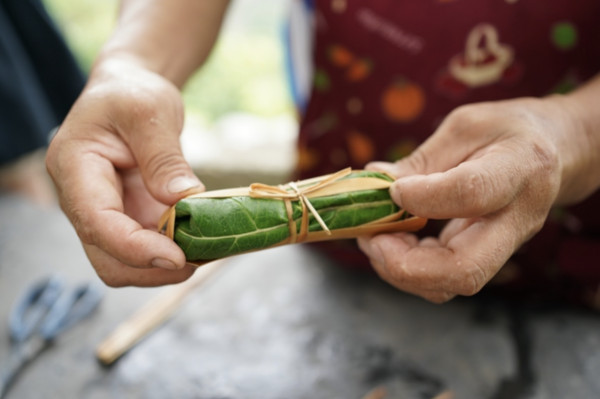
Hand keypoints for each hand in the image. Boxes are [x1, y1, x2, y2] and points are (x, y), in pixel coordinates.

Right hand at [46, 59, 202, 286]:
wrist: (129, 94)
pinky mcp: (127, 219)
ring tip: (206, 251)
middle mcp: (82, 200)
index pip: (98, 223)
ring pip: (126, 264)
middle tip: (201, 257)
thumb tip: (181, 200)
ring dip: (164, 268)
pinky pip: (144, 251)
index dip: (137, 248)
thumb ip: (163, 157)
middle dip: (152, 268)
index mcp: (75, 168)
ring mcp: (104, 214)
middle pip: (108, 259)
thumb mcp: (150, 112)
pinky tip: (201, 244)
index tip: (178, 257)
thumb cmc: (132, 94)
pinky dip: (171, 254)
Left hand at [357, 97, 575, 302]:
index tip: (392, 189)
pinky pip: (446, 279)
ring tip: (376, 236)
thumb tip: (375, 182)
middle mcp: (516, 219)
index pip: (471, 193)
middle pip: (464, 269)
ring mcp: (505, 246)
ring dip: (401, 269)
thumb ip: (422, 160)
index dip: (423, 197)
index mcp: (518, 169)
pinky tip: (394, 240)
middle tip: (371, 238)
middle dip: (404, 264)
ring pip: (453, 283)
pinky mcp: (488, 257)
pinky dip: (410, 268)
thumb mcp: (465, 126)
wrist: (558, 155)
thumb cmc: (509, 132)